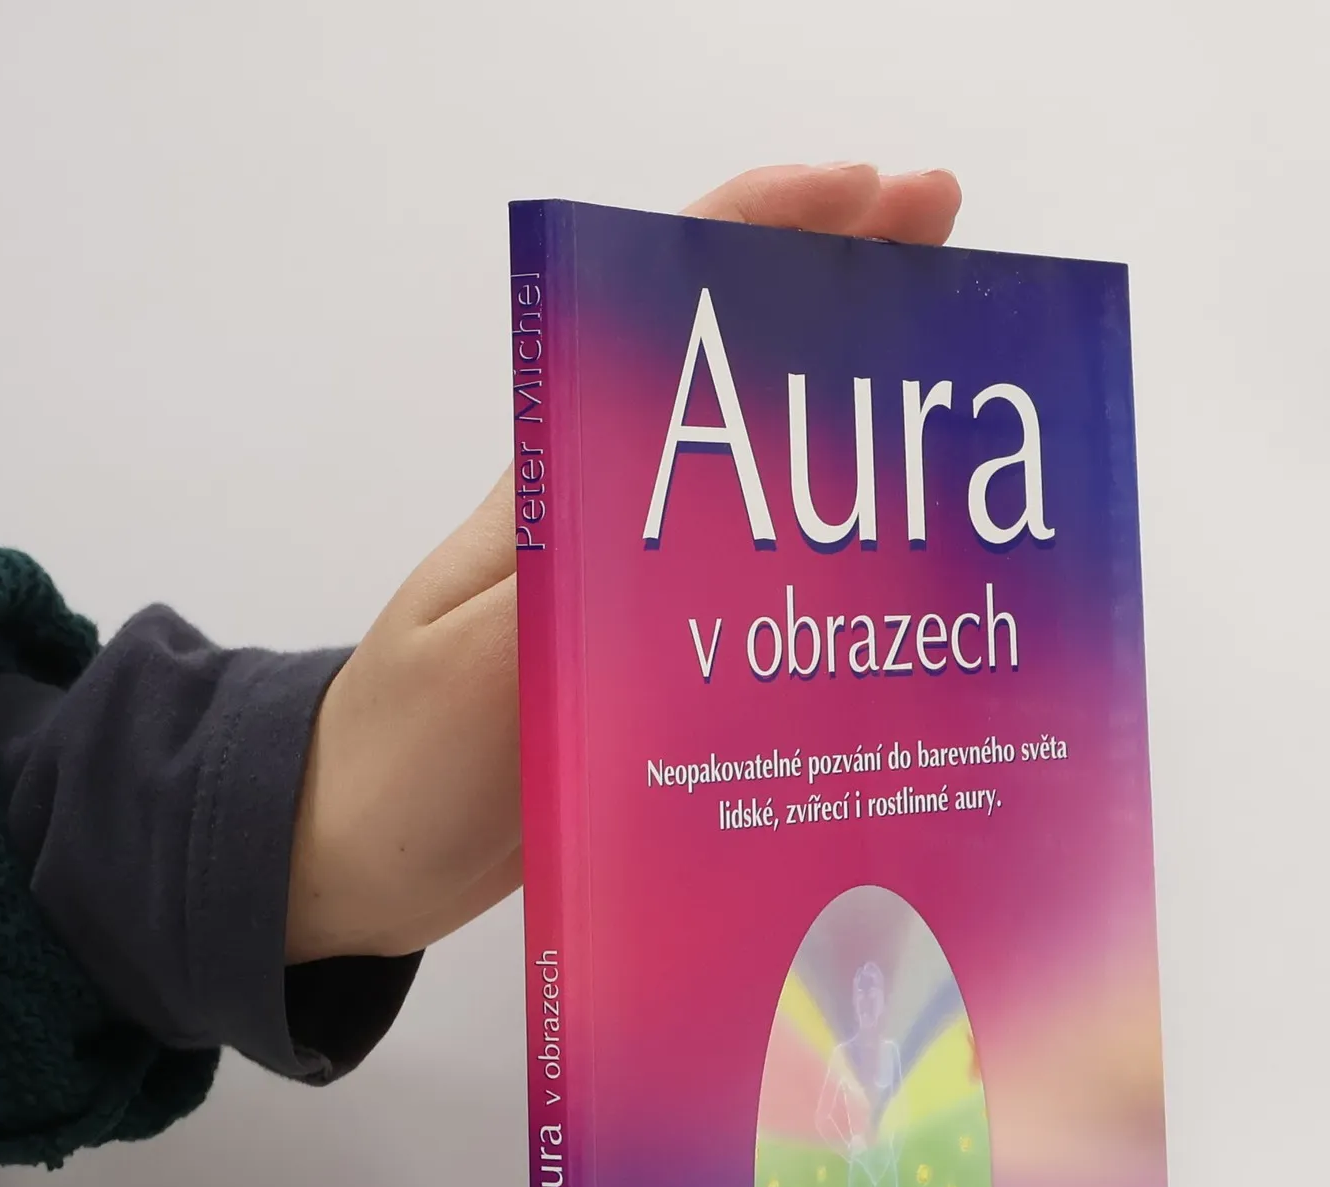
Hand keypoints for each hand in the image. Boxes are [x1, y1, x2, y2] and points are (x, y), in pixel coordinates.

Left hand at [287, 163, 961, 963]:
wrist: (360, 849)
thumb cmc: (407, 753)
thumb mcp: (488, 670)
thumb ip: (583, 595)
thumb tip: (728, 541)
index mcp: (564, 484)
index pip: (668, 312)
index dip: (771, 232)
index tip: (881, 194)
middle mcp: (619, 515)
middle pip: (740, 373)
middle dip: (847, 292)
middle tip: (956, 248)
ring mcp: (644, 586)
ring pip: (766, 473)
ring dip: (860, 417)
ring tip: (970, 388)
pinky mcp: (662, 661)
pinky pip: (765, 578)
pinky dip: (839, 547)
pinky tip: (911, 560)